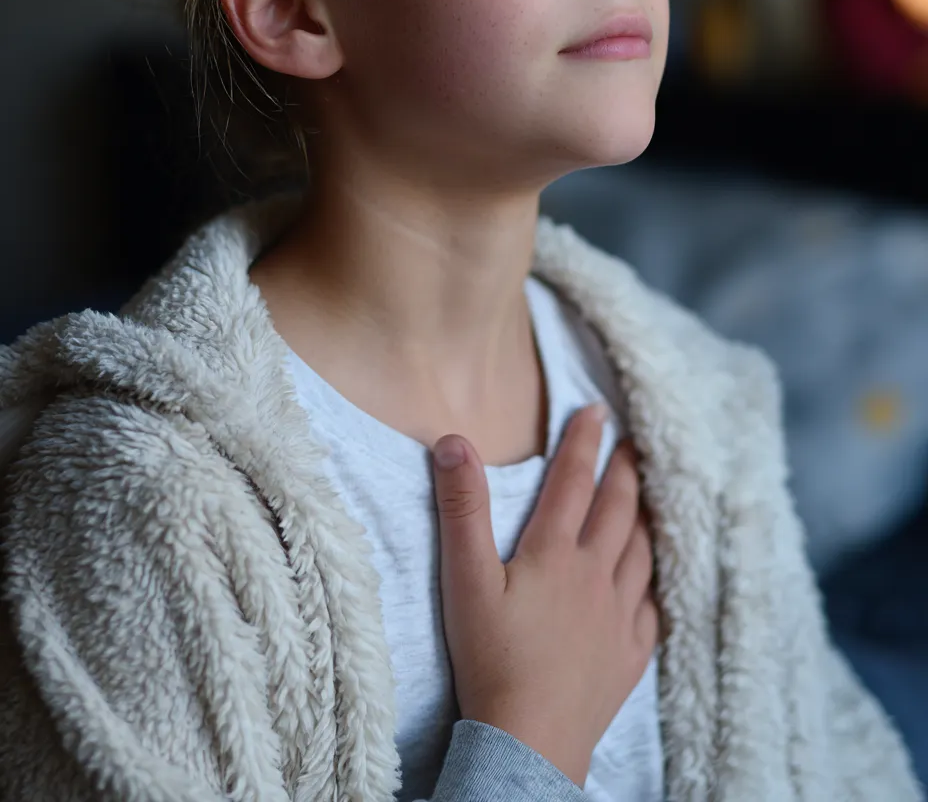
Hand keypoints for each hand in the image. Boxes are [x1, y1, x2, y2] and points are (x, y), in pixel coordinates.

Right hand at [431, 403, 657, 788]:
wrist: (528, 741)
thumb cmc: (490, 659)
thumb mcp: (465, 579)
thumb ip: (462, 508)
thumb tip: (454, 441)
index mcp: (555, 554)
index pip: (572, 482)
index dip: (583, 442)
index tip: (596, 410)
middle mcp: (595, 577)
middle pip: (617, 511)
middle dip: (624, 471)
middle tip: (634, 443)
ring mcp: (618, 618)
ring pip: (642, 553)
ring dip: (646, 518)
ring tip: (649, 499)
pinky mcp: (628, 656)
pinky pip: (652, 608)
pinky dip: (654, 583)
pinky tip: (651, 582)